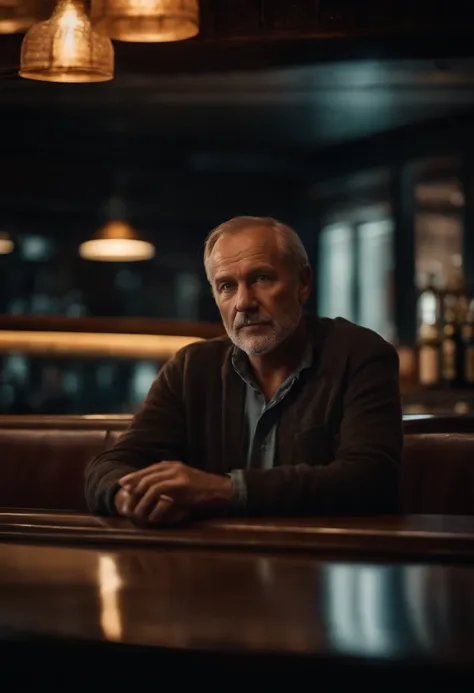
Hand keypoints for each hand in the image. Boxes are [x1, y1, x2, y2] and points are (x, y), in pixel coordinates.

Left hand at [118, 461, 232, 523]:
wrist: (219, 489)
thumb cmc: (202, 489)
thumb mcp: (183, 482)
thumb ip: (169, 483)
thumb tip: (153, 491)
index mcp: (172, 465)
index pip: (148, 469)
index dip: (134, 476)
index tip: (123, 484)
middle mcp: (172, 467)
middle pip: (145, 474)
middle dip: (132, 485)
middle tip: (123, 496)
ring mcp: (176, 474)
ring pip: (149, 483)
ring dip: (138, 497)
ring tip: (133, 508)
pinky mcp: (179, 484)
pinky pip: (157, 491)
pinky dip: (148, 500)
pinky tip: (145, 509)